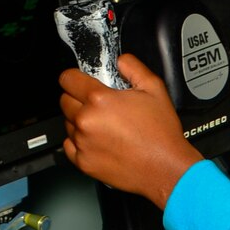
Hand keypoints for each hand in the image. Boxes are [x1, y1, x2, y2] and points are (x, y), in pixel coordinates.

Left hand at [58, 55, 201, 208]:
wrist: (165, 168)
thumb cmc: (160, 133)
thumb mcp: (154, 89)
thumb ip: (134, 68)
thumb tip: (121, 61)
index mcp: (99, 100)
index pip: (67, 79)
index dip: (73, 77)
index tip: (78, 80)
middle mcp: (86, 121)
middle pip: (64, 101)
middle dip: (76, 98)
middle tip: (96, 104)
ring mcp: (82, 143)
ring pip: (67, 123)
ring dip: (79, 121)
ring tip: (102, 125)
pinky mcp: (83, 162)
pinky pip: (69, 145)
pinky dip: (78, 142)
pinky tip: (97, 140)